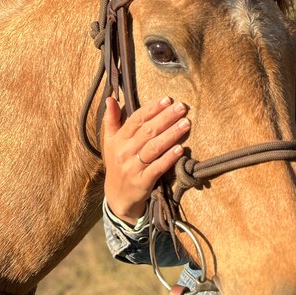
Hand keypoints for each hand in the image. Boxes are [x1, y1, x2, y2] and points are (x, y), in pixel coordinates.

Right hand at [102, 96, 190, 224]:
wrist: (117, 196)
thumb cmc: (117, 163)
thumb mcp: (110, 141)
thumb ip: (111, 120)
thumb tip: (110, 98)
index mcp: (119, 139)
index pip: (136, 119)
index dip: (152, 108)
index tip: (167, 99)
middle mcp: (125, 152)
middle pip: (147, 131)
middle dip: (166, 118)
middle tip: (182, 107)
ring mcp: (133, 167)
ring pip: (154, 148)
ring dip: (171, 135)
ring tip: (186, 124)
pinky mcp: (142, 182)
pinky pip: (157, 168)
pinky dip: (169, 158)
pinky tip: (181, 149)